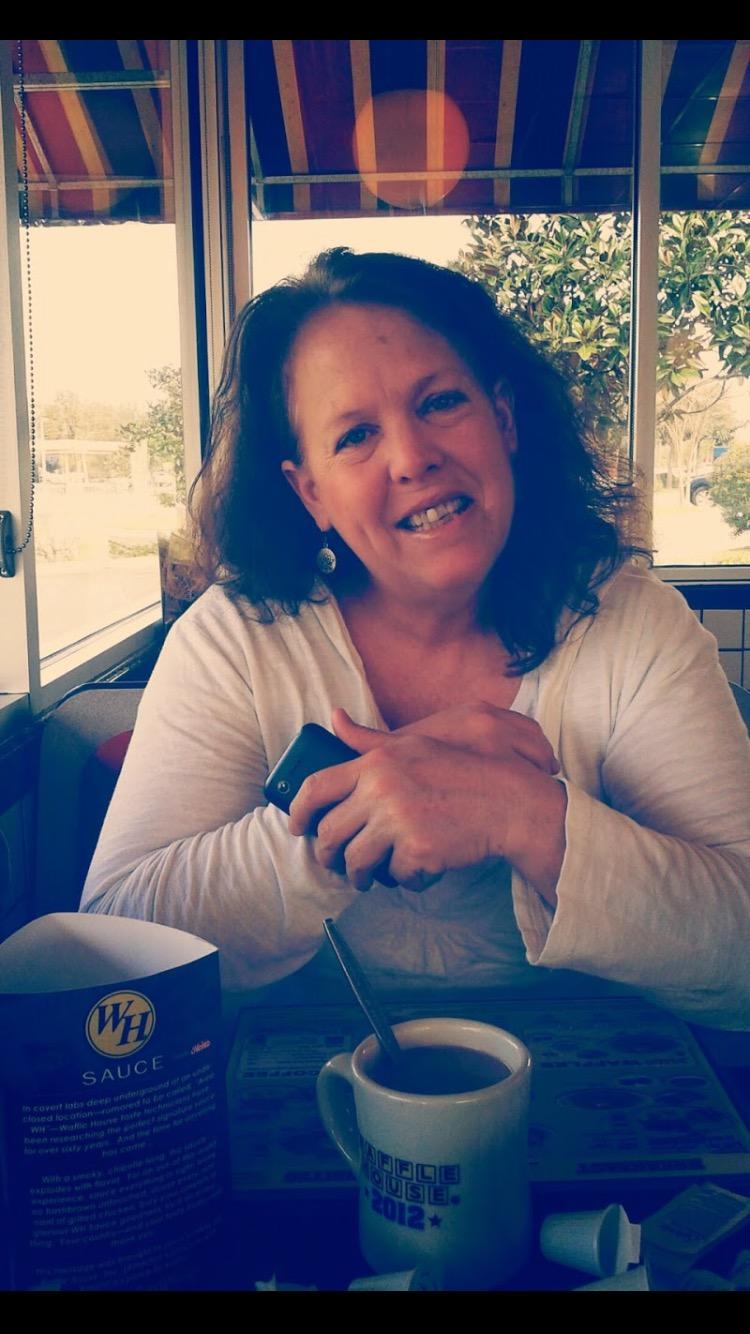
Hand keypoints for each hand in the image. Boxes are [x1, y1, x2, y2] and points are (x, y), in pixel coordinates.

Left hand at [288, 706, 564, 896]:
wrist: (509, 803)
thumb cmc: (463, 773)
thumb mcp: (414, 745)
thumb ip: (369, 740)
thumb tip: (334, 718)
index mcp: (377, 762)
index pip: (317, 788)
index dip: (299, 812)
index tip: (298, 827)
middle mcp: (382, 790)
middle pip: (331, 833)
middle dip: (329, 855)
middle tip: (337, 863)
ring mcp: (399, 822)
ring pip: (356, 862)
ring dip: (361, 875)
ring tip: (370, 876)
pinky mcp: (418, 852)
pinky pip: (395, 877)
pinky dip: (405, 879)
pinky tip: (418, 869)